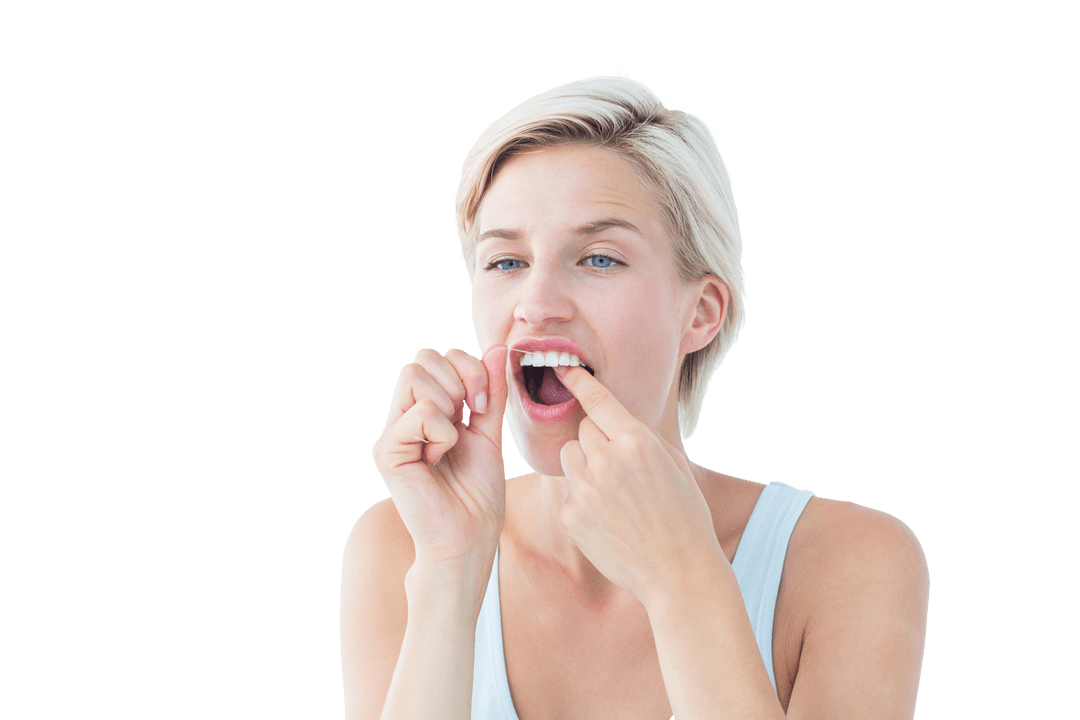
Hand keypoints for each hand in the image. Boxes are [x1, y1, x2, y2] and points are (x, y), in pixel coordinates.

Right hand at [371, 345, 509, 566]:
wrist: (469, 537)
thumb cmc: (477, 494)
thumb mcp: (490, 432)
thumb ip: (491, 392)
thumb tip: (497, 347)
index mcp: (428, 410)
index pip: (439, 356)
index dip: (470, 368)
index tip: (485, 404)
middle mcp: (405, 417)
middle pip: (423, 358)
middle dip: (460, 378)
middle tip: (471, 414)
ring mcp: (393, 433)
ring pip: (414, 375)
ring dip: (449, 402)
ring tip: (453, 438)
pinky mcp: (388, 451)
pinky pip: (419, 412)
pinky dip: (443, 432)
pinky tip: (439, 457)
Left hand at [554, 365, 720, 607]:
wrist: (679, 571)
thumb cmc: (684, 514)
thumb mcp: (673, 463)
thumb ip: (641, 436)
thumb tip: (614, 418)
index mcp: (637, 441)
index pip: (597, 401)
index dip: (577, 380)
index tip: (561, 366)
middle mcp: (607, 460)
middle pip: (583, 430)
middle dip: (597, 440)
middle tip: (620, 467)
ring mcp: (586, 488)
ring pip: (570, 456)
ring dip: (585, 464)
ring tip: (613, 492)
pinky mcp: (572, 515)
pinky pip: (570, 489)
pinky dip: (584, 497)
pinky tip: (608, 517)